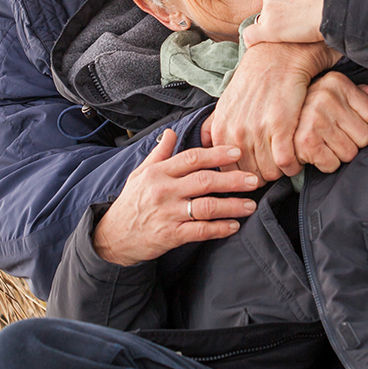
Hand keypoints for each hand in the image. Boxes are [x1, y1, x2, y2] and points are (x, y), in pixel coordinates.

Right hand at [92, 130, 260, 265]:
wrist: (113, 236)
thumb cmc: (131, 202)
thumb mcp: (140, 174)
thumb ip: (159, 154)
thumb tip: (170, 132)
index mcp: (158, 173)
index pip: (192, 158)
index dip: (216, 154)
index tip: (237, 152)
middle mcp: (164, 191)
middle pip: (204, 181)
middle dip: (232, 179)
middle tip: (254, 179)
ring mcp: (168, 214)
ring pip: (206, 206)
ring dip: (232, 206)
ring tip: (250, 205)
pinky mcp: (171, 235)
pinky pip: (200, 231)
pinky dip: (219, 228)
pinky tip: (234, 226)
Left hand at [202, 40, 339, 180]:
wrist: (277, 58)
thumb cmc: (253, 82)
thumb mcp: (224, 102)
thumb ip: (213, 126)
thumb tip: (204, 144)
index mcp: (221, 130)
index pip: (228, 172)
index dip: (243, 175)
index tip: (255, 170)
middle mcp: (236, 132)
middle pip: (250, 176)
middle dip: (263, 176)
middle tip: (274, 167)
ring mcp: (258, 130)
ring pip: (270, 173)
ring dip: (280, 172)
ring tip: (285, 162)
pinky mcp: (280, 126)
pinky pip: (286, 163)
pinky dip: (293, 166)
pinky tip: (296, 159)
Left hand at [243, 0, 337, 46]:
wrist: (339, 4)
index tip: (299, 4)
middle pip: (271, 4)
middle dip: (282, 11)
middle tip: (300, 18)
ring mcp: (269, 9)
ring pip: (266, 19)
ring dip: (276, 25)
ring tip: (295, 30)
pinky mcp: (271, 28)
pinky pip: (252, 35)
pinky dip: (253, 39)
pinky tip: (257, 43)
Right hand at [293, 73, 367, 171]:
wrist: (274, 118)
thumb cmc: (313, 109)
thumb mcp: (340, 94)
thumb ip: (367, 95)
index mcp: (337, 83)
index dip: (361, 123)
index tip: (345, 121)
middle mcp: (326, 97)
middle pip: (365, 137)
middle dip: (352, 141)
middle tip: (334, 135)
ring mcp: (315, 119)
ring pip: (350, 154)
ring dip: (338, 154)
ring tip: (324, 142)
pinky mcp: (306, 141)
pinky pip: (333, 165)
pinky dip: (325, 164)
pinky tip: (316, 151)